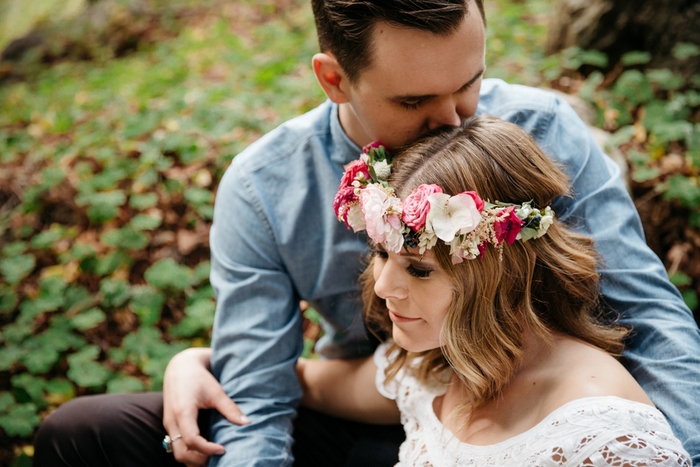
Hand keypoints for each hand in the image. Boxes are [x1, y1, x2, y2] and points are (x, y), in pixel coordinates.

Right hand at [162, 347, 249, 466]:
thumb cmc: (198, 377)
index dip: (207, 449)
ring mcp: (169, 425)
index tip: (223, 450)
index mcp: (182, 412)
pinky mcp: (170, 426)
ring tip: (213, 457)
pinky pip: (176, 446)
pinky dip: (189, 453)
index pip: (191, 440)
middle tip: (220, 457)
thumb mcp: (216, 391)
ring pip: (177, 452)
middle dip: (199, 460)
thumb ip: (229, 408)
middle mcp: (172, 421)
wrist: (180, 367)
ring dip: (193, 459)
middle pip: (181, 453)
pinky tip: (205, 452)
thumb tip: (247, 423)